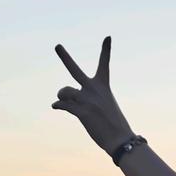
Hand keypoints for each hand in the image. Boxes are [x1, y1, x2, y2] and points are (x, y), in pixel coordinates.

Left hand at [51, 36, 134, 155]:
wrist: (120, 138)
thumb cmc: (113, 123)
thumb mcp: (103, 105)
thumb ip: (83, 98)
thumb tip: (58, 101)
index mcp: (103, 86)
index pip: (104, 64)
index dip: (106, 50)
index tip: (107, 37)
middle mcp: (94, 90)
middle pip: (74, 70)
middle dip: (65, 57)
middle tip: (57, 46)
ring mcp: (87, 100)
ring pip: (64, 91)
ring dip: (62, 96)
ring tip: (64, 101)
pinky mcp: (81, 111)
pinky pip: (62, 105)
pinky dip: (58, 106)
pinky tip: (56, 107)